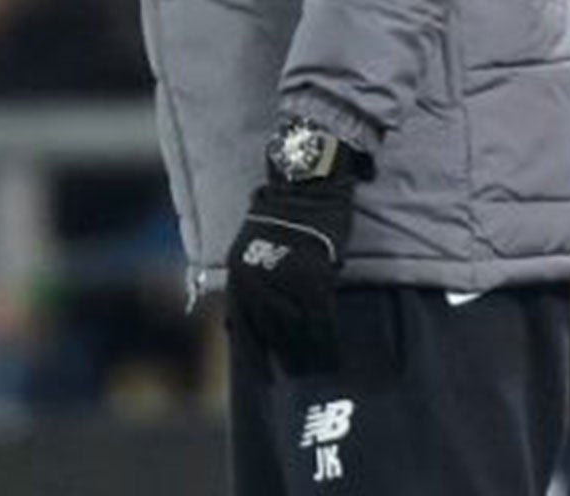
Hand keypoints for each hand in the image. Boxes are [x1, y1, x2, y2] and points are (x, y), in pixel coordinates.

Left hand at [225, 160, 365, 375]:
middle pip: (272, 336)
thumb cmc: (284, 219)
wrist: (305, 186)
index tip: (268, 383)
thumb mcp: (255, 255)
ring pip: (297, 332)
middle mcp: (256, 282)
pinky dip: (327, 340)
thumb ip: (251, 290)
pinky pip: (320, 320)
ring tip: (319, 373)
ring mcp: (284, 281)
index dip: (258, 360)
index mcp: (239, 278)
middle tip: (300, 379)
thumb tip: (236, 330)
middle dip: (287, 360)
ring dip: (308, 356)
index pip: (245, 332)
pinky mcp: (312, 278)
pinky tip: (333, 356)